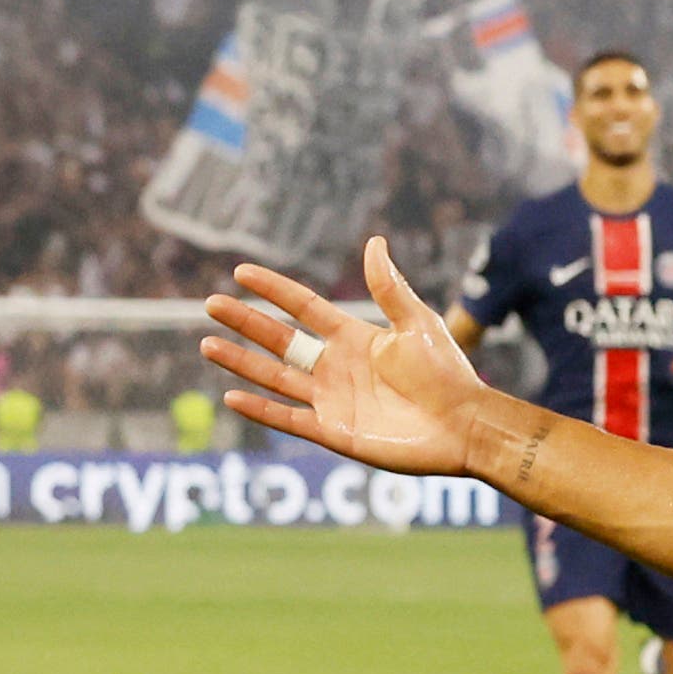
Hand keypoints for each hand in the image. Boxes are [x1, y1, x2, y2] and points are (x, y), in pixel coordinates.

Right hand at [204, 239, 486, 477]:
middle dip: (246, 322)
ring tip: (208, 344)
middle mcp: (336, 366)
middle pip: (280, 339)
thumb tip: (374, 241)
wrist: (464, 425)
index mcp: (354, 336)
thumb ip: (389, 288)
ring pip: (275, 376)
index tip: (241, 272)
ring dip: (241, 362)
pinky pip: (288, 418)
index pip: (303, 307)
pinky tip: (231, 395)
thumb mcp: (416, 323)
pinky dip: (260, 409)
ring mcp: (332, 399)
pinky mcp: (334, 431)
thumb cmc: (447, 373)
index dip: (273, 290)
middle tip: (210, 304)